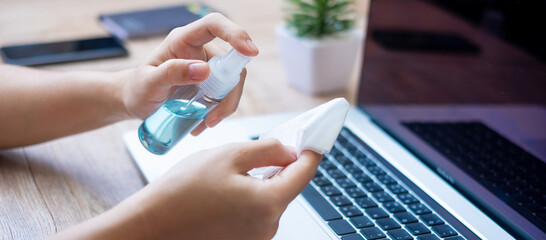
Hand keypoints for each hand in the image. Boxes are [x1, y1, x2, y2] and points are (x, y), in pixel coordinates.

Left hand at [121, 13, 258, 134]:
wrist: (135, 101)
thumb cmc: (137, 88)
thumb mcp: (149, 83)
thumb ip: (172, 73)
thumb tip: (204, 70)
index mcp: (184, 40)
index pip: (214, 25)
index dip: (235, 33)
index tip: (249, 51)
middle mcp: (200, 50)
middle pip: (231, 62)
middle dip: (230, 91)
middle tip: (214, 115)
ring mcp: (208, 67)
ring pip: (232, 82)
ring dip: (226, 105)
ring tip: (206, 123)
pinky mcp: (211, 84)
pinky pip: (226, 95)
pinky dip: (220, 111)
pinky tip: (203, 122)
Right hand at [130, 139, 321, 238]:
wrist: (152, 224)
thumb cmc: (182, 191)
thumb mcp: (228, 156)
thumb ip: (267, 150)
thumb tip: (289, 150)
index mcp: (269, 203)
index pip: (305, 172)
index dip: (311, 151)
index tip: (314, 138)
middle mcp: (268, 226)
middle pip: (288, 187)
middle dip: (282, 165)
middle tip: (269, 145)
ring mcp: (256, 237)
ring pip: (272, 199)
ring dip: (264, 181)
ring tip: (235, 169)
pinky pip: (258, 212)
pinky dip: (252, 196)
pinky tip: (229, 187)